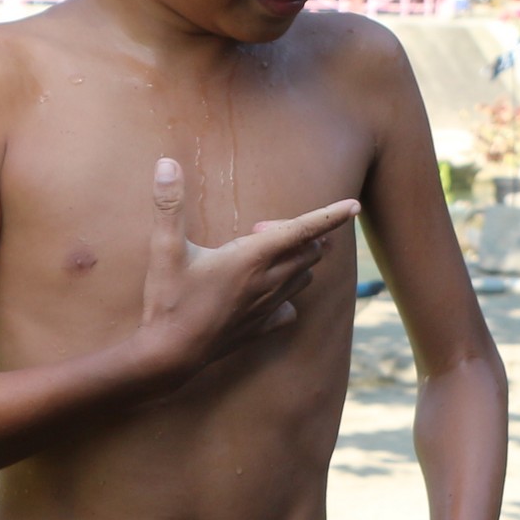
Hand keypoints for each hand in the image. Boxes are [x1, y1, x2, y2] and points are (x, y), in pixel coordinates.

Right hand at [131, 158, 358, 383]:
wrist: (168, 356)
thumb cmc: (168, 301)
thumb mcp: (165, 248)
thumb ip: (169, 204)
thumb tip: (165, 163)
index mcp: (252, 258)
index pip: (302, 230)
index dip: (330, 215)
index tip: (354, 205)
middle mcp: (267, 282)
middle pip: (308, 252)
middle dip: (299, 234)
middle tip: (257, 230)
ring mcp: (267, 308)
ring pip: (302, 278)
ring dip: (298, 261)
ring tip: (266, 254)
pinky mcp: (260, 328)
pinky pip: (288, 310)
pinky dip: (288, 298)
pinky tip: (270, 295)